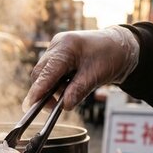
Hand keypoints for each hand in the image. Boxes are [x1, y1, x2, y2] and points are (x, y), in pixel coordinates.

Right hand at [24, 26, 138, 110]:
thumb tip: (65, 106)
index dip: (38, 90)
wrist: (121, 46)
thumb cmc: (111, 55)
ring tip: (71, 92)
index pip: (46, 72)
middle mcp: (57, 45)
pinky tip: (71, 85)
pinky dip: (58, 83)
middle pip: (40, 73)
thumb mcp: (96, 75)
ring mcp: (56, 49)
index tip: (31, 105)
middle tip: (55, 107)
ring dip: (53, 88)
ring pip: (45, 74)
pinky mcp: (59, 55)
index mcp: (66, 46)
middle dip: (44, 92)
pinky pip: (52, 72)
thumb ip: (79, 90)